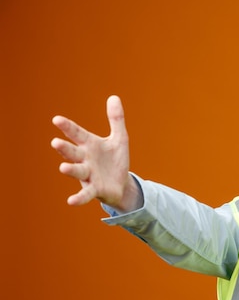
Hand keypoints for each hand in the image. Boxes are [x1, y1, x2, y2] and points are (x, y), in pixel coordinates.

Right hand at [51, 95, 140, 210]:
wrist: (122, 183)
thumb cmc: (115, 160)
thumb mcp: (119, 139)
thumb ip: (116, 119)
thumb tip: (114, 97)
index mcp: (90, 145)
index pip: (77, 134)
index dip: (68, 127)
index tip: (57, 120)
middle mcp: (85, 159)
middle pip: (73, 152)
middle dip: (65, 148)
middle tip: (56, 143)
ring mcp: (88, 175)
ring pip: (77, 171)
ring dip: (70, 170)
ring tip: (63, 167)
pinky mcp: (94, 189)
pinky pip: (85, 194)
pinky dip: (78, 198)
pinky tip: (71, 201)